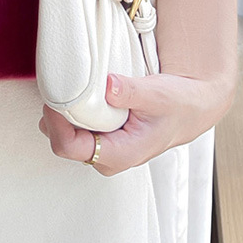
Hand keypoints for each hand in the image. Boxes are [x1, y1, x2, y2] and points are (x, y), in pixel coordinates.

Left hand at [38, 71, 235, 176]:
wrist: (188, 109)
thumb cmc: (176, 105)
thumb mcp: (157, 94)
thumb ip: (131, 91)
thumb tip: (109, 86)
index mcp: (120, 154)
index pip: (70, 147)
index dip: (55, 121)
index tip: (53, 96)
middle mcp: (107, 158)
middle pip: (62, 142)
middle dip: (55, 115)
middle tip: (56, 85)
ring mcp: (103, 150)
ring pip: (65, 135)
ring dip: (62, 112)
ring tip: (68, 87)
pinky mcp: (101, 139)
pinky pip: (74, 128)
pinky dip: (71, 110)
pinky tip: (77, 94)